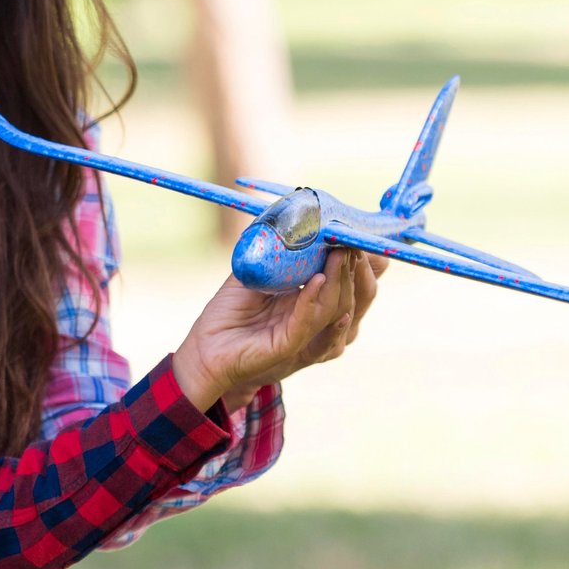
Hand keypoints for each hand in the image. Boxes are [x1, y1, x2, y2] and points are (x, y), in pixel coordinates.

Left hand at [171, 251, 361, 412]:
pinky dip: (314, 301)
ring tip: (340, 253)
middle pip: (357, 296)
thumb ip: (275, 252)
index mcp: (317, 303)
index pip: (354, 282)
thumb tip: (290, 218)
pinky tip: (319, 281)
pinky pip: (307, 324)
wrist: (204, 350)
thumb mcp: (255, 276)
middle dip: (359, 268)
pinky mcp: (288, 350)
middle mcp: (320, 323)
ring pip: (338, 309)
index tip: (359, 233)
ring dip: (341, 280)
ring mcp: (308, 338)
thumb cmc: (230, 314)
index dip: (364, 261)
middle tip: (354, 241)